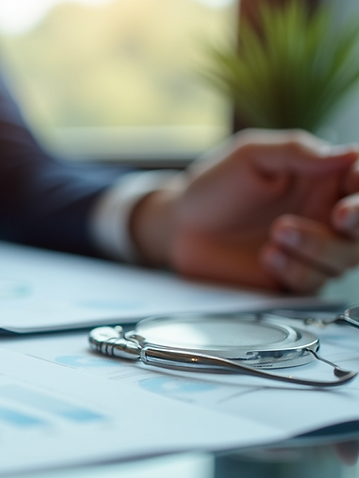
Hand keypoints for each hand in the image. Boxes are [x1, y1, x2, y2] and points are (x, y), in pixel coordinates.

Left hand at [133, 129, 358, 291]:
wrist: (178, 226)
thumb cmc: (213, 186)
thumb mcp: (251, 155)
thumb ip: (297, 151)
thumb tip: (348, 154)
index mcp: (324, 177)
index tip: (350, 187)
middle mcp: (325, 213)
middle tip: (338, 216)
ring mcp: (312, 248)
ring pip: (345, 257)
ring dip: (317, 246)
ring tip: (276, 232)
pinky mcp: (292, 277)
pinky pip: (312, 282)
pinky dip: (295, 270)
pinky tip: (268, 256)